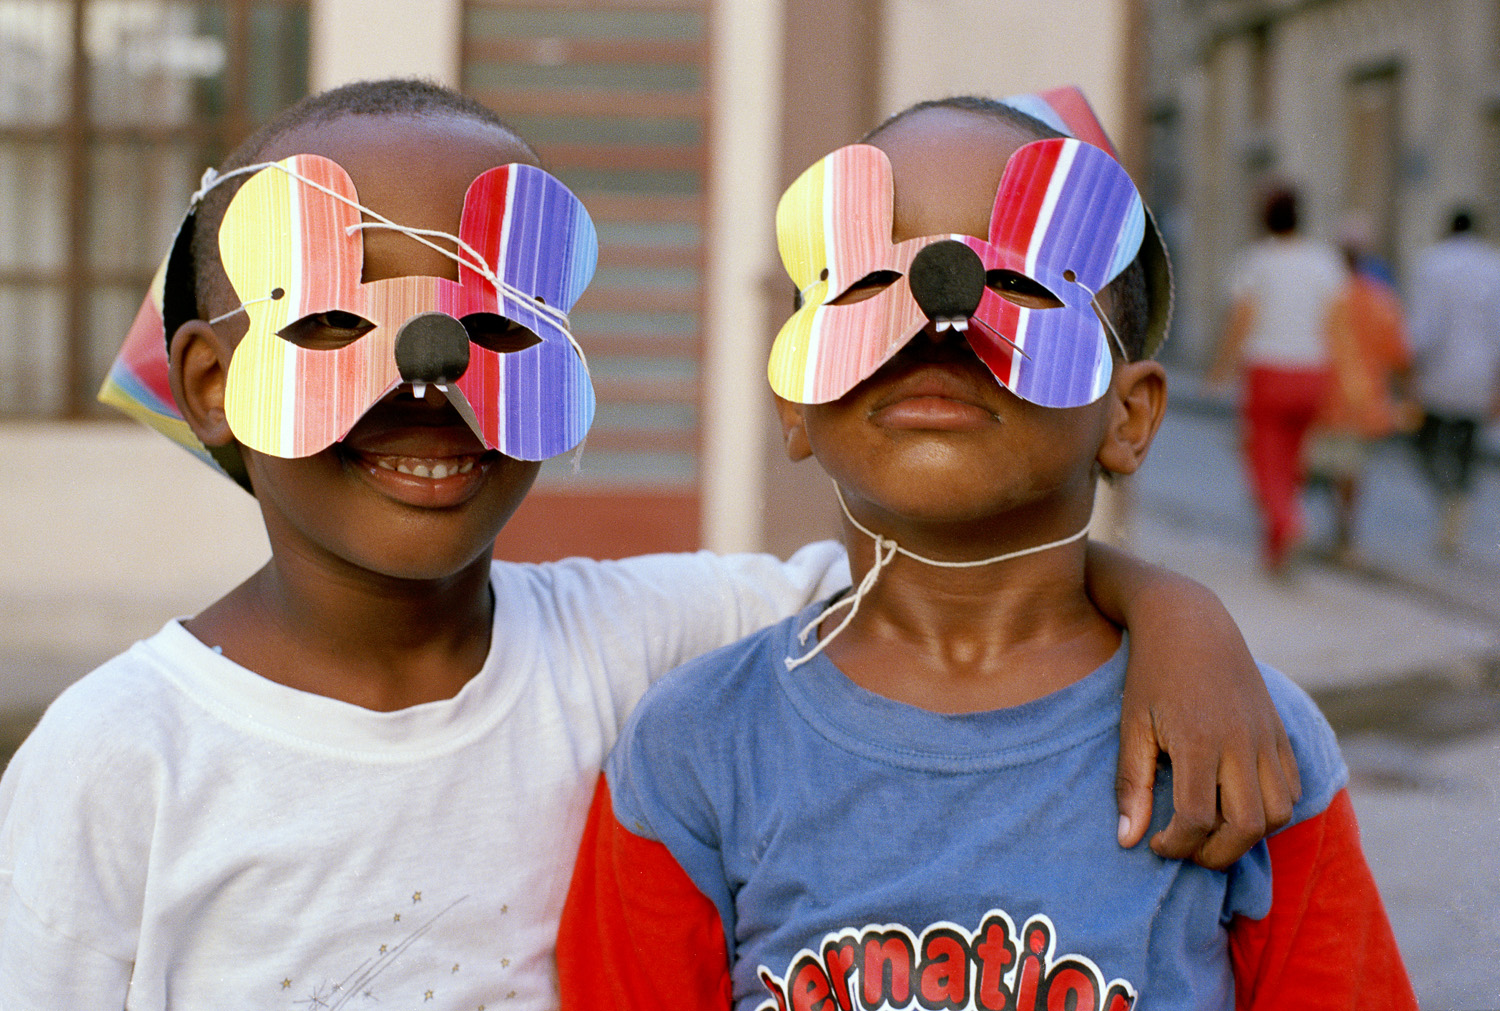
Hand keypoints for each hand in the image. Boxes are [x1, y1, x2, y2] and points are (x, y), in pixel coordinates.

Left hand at [1114, 595, 1300, 868]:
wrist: (1189, 620)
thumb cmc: (1152, 674)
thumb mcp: (1131, 725)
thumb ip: (1131, 784)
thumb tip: (1128, 840)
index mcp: (1199, 740)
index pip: (1197, 819)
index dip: (1176, 845)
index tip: (1156, 844)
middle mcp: (1241, 742)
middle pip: (1247, 827)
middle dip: (1216, 854)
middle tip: (1187, 850)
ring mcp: (1267, 736)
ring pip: (1279, 813)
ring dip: (1249, 835)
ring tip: (1213, 830)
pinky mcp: (1279, 731)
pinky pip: (1292, 787)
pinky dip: (1271, 809)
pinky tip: (1237, 804)